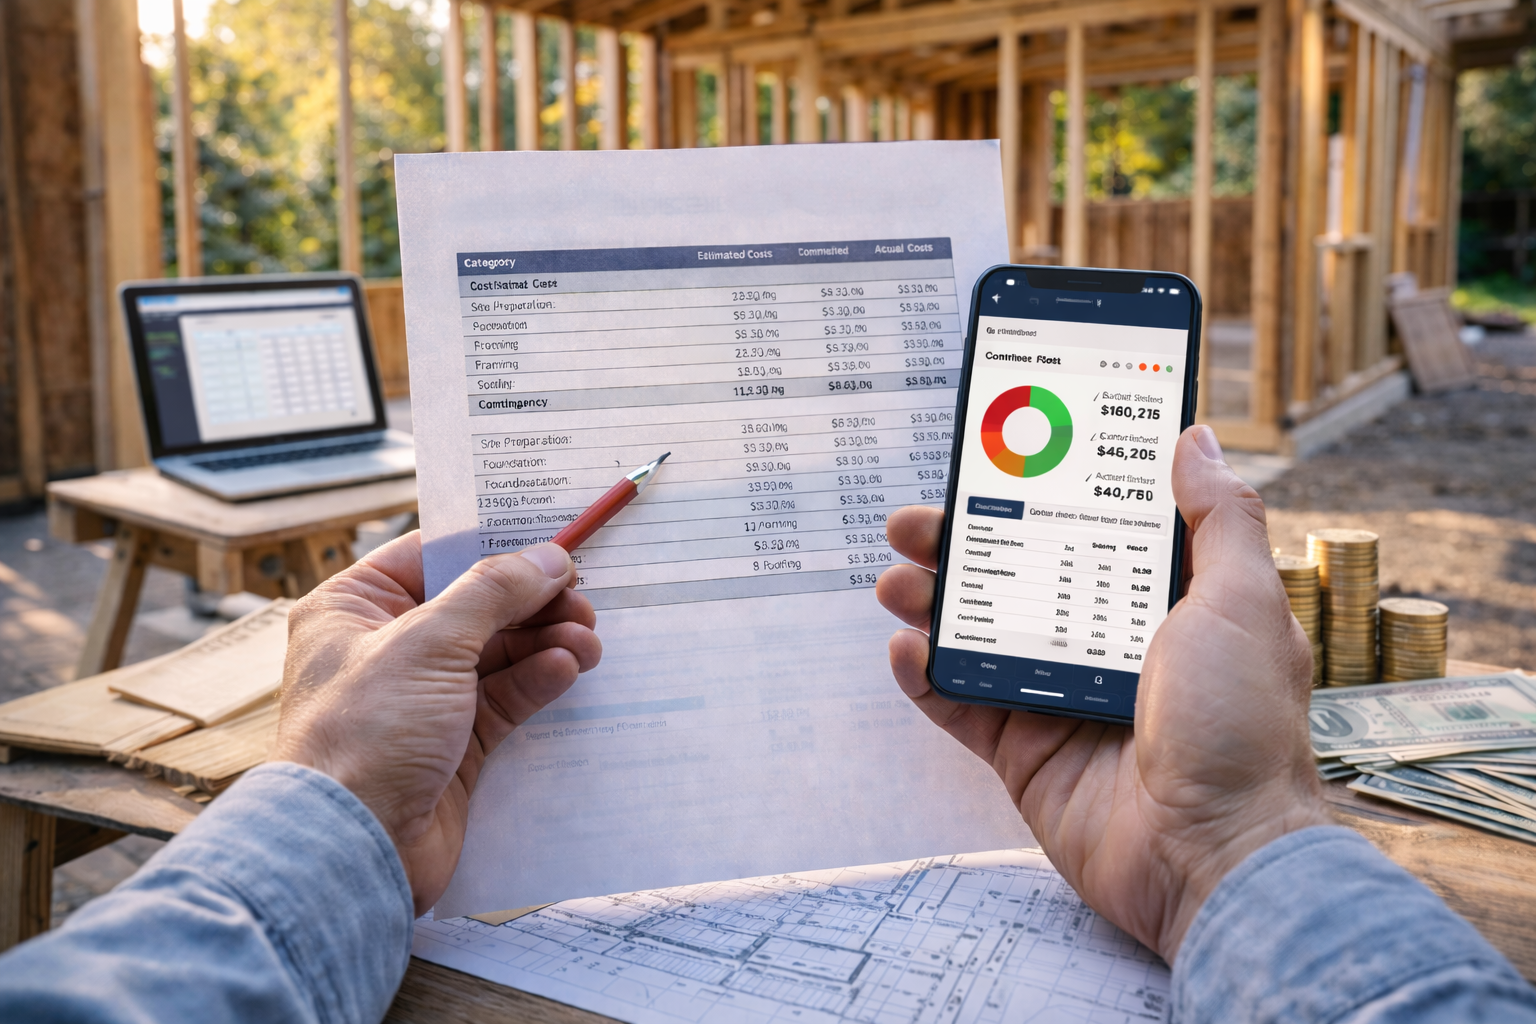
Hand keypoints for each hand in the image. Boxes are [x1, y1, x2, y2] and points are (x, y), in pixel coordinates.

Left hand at [273, 533, 600, 914]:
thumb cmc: (365, 734)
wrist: (354, 848)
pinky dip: (538, 680)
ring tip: (587, 639)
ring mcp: (422, 698)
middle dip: (531, 601)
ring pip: (497, 653)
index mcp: (354, 608)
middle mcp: (386, 648)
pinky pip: (505, 699)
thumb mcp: (429, 642)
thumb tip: (548, 558)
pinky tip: (568, 669)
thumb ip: (493, 592)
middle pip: (474, 606)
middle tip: (582, 600)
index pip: (432, 556)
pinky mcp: (454, 744)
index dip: (492, 546)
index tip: (549, 543)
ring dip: (545, 641)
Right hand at [876, 425, 1330, 960]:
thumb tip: (1196, 439)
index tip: (999, 459)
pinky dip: (925, 676)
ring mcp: (1058, 698)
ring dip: (930, 604)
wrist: (1212, 857)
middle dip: (963, 545)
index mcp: (1161, 605)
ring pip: (976, 636)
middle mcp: (1106, 645)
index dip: (1041, 495)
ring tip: (897, 581)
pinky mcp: (1023, 752)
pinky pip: (959, 705)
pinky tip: (906, 649)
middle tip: (917, 522)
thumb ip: (1219, 520)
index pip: (1088, 532)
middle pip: (1017, 576)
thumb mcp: (1242, 604)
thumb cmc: (1242, 730)